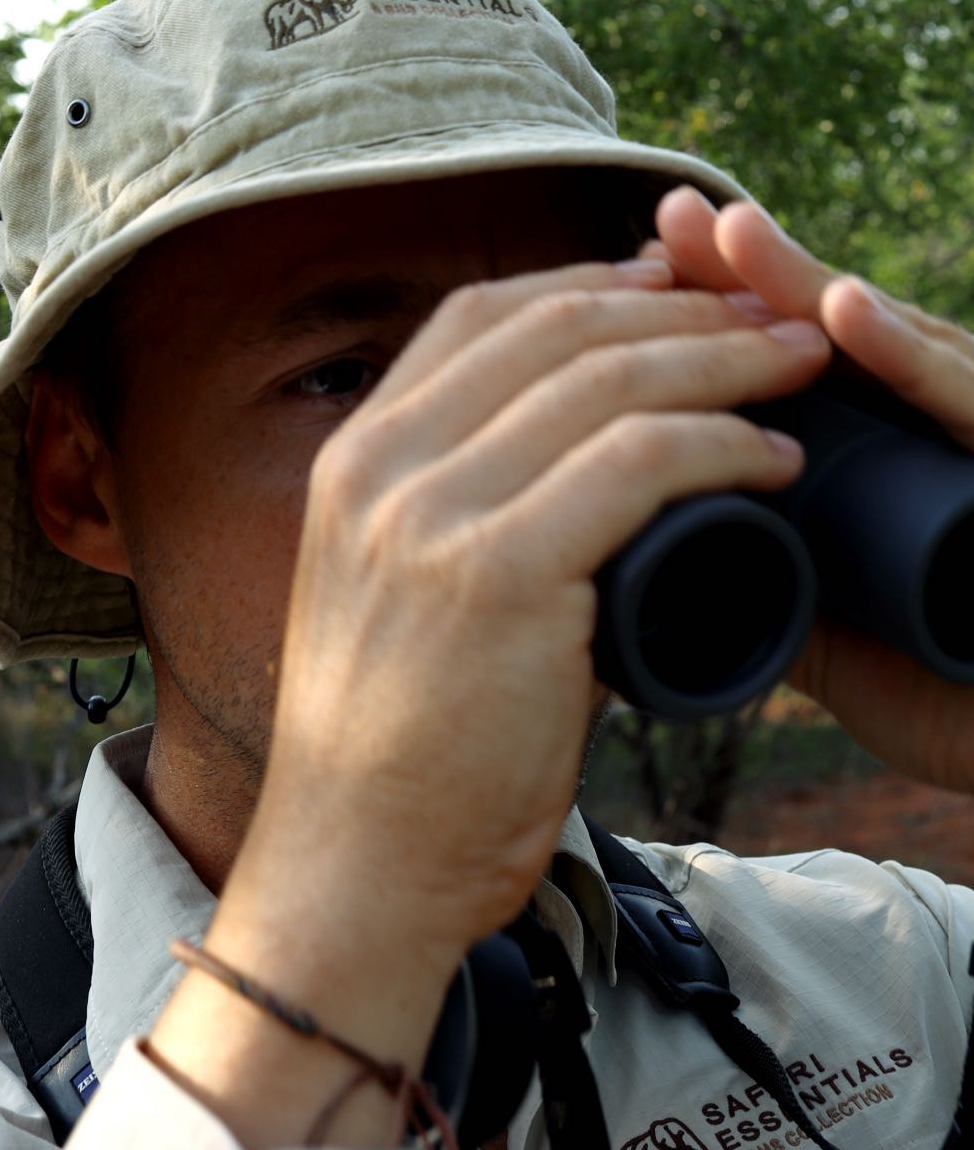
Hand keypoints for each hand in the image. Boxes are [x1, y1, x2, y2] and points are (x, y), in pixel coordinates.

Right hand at [241, 256, 829, 967]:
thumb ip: (448, 517)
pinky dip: (723, 444)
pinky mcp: (497, 575)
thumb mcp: (387, 591)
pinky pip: (639, 464)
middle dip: (680, 305)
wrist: (355, 868)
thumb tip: (575, 477)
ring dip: (724, 357)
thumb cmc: (395, 749)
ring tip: (797, 367)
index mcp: (354, 455)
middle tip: (770, 316)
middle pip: (554, 329)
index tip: (675, 285)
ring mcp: (431, 514)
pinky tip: (774, 455)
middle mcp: (381, 464)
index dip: (590, 282)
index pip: (479, 313)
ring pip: (607, 381)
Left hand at [644, 185, 973, 791]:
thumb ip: (748, 573)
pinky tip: (850, 314)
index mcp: (874, 453)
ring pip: (894, 344)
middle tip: (678, 215)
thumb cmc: (943, 686)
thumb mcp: (823, 624)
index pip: (785, 362)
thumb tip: (639, 545)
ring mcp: (971, 435)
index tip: (643, 254)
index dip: (715, 309)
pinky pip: (965, 404)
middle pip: (831, 332)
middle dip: (749, 269)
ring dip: (807, 285)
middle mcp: (927, 429)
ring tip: (732, 233)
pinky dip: (910, 361)